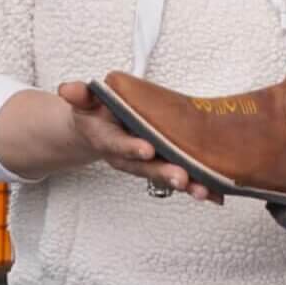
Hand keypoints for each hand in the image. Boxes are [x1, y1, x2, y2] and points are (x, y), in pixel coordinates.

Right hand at [56, 81, 219, 202]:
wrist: (99, 131)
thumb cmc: (97, 113)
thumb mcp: (85, 101)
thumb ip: (80, 95)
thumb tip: (68, 89)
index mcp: (109, 140)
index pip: (119, 144)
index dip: (131, 148)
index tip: (146, 149)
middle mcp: (129, 158)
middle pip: (147, 168)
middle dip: (165, 173)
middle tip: (182, 178)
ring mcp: (146, 165)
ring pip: (166, 177)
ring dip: (187, 185)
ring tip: (204, 191)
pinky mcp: (162, 167)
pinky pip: (181, 179)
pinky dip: (199, 188)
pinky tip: (217, 195)